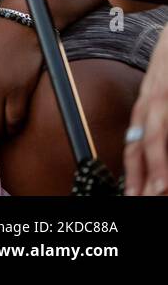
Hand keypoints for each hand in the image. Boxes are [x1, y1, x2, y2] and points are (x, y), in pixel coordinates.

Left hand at [125, 30, 167, 194]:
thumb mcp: (159, 94)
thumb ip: (155, 121)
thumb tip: (152, 151)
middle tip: (142, 199)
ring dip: (159, 164)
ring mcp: (162, 97)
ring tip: (160, 189)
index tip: (132, 195)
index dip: (133, 172)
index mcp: (146, 107)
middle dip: (143, 176)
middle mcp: (151, 102)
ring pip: (157, 135)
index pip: (134, 144)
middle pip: (142, 143)